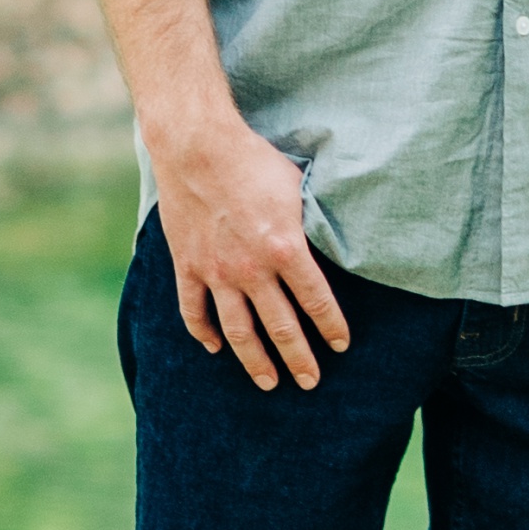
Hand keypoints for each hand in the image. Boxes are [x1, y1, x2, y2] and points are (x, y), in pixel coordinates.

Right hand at [151, 106, 351, 393]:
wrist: (197, 146)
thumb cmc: (253, 161)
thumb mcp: (296, 188)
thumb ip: (310, 224)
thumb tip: (332, 241)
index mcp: (285, 249)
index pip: (317, 301)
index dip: (331, 327)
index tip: (340, 346)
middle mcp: (252, 269)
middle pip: (280, 327)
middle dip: (299, 358)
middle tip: (310, 381)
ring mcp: (216, 272)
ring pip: (238, 331)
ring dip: (255, 361)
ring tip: (268, 382)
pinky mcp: (188, 266)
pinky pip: (194, 312)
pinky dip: (204, 334)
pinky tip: (214, 348)